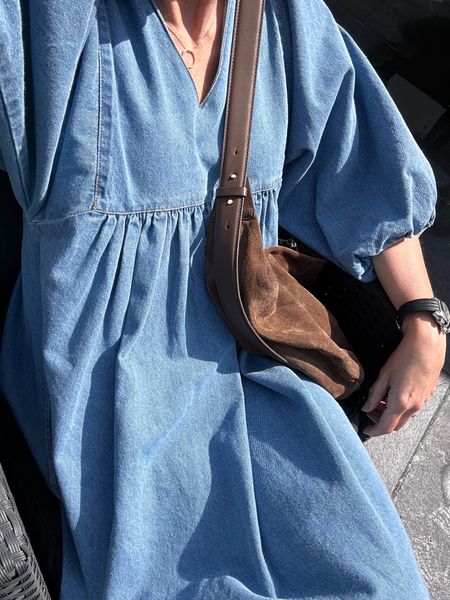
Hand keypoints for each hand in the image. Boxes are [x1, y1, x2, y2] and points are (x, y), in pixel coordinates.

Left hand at [360, 313, 445, 436]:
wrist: (427, 345)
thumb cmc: (405, 356)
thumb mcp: (384, 375)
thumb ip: (374, 394)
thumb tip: (367, 407)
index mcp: (401, 402)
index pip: (385, 427)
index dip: (374, 431)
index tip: (366, 429)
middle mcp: (414, 406)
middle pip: (396, 425)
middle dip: (381, 422)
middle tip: (370, 410)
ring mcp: (422, 402)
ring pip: (404, 417)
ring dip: (391, 414)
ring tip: (380, 400)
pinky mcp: (427, 395)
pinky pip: (412, 408)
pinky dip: (400, 407)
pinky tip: (393, 394)